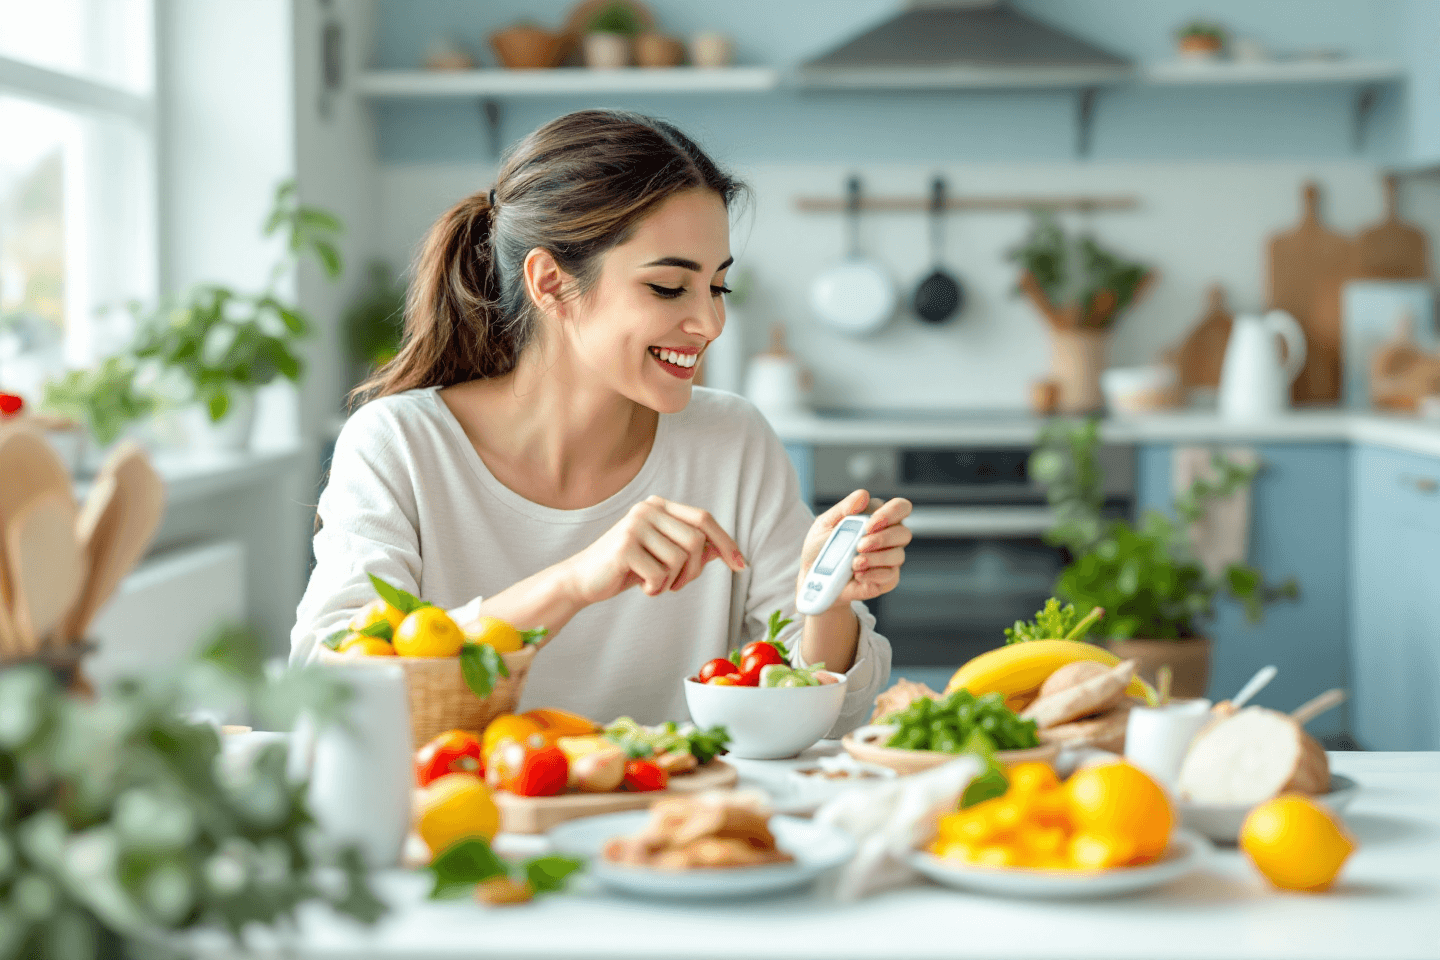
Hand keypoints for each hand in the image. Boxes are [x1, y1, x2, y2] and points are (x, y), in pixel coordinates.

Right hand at [561, 495, 745, 605]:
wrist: (583, 580)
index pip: (704, 519)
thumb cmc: (627, 568)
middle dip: (694, 570)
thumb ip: (691, 549)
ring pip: (681, 559)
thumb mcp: (663, 556)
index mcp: (658, 505)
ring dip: (673, 581)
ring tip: (655, 584)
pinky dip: (656, 589)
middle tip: (677, 584)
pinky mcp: (625, 546)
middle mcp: (648, 508)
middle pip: (696, 540)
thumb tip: (726, 550)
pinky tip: (641, 587)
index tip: (741, 566)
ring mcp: (635, 524)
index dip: (725, 542)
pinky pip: (660, 574)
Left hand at [796, 490, 912, 609]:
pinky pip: (891, 576)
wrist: (813, 577)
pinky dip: (873, 574)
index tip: (870, 524)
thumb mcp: (826, 523)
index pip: (900, 507)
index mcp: (878, 518)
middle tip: (859, 545)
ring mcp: (889, 559)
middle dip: (883, 538)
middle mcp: (889, 538)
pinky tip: (858, 574)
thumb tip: (863, 495)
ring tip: (854, 563)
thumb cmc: (821, 546)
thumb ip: (844, 508)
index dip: (891, 513)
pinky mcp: (887, 580)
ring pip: (898, 555)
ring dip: (876, 558)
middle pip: (904, 533)